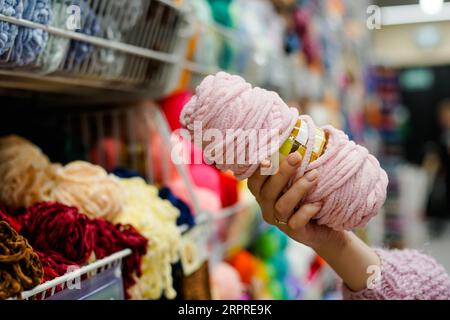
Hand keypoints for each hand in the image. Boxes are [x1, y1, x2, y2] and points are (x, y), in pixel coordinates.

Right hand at [248, 152, 380, 291]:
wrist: (325, 228)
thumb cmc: (309, 195)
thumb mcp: (300, 177)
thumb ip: (296, 160)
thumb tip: (307, 126)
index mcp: (263, 192)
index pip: (254, 180)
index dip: (258, 170)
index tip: (268, 157)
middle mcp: (266, 207)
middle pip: (267, 191)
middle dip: (282, 173)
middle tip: (297, 156)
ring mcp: (278, 221)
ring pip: (281, 205)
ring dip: (298, 189)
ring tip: (314, 175)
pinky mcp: (293, 232)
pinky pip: (296, 222)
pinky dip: (307, 211)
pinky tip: (319, 202)